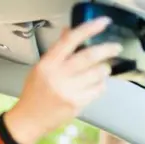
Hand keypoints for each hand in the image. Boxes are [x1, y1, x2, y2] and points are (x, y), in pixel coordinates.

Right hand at [4, 17, 122, 143]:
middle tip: (115, 48)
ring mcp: (68, 90)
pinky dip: (100, 84)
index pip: (69, 41)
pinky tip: (95, 85)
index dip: (88, 29)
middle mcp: (58, 76)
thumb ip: (58, 52)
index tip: (102, 23)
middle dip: (107, 49)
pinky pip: (98, 89)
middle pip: (89, 56)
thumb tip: (70, 32)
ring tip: (101, 70)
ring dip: (104, 69)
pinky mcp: (77, 103)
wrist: (29, 120)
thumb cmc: (35, 93)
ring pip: (98, 73)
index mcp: (47, 64)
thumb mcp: (41, 68)